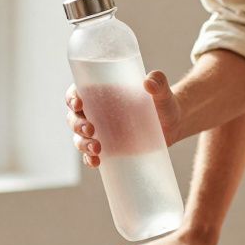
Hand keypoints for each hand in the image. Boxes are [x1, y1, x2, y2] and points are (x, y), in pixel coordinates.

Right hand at [66, 70, 181, 167]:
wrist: (172, 124)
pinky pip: (90, 154)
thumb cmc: (163, 102)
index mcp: (100, 92)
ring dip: (82, 144)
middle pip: (74, 117)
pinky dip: (89, 159)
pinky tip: (96, 162)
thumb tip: (149, 82)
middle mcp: (94, 111)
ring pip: (79, 138)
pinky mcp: (106, 148)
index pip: (77, 93)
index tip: (78, 103)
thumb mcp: (162, 91)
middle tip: (90, 129)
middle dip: (77, 124)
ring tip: (96, 149)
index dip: (72, 98)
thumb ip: (158, 82)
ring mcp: (99, 132)